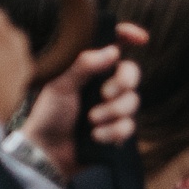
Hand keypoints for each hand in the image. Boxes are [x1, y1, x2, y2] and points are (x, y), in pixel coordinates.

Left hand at [15, 22, 149, 176]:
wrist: (47, 151)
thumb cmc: (49, 114)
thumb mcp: (60, 85)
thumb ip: (84, 65)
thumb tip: (113, 50)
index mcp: (89, 69)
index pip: (113, 45)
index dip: (129, 36)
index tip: (141, 38)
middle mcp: (104, 85)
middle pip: (132, 73)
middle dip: (123, 83)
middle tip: (105, 94)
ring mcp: (113, 108)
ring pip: (133, 101)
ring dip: (112, 112)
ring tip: (91, 120)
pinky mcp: (118, 130)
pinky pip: (129, 126)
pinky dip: (112, 132)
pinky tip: (95, 136)